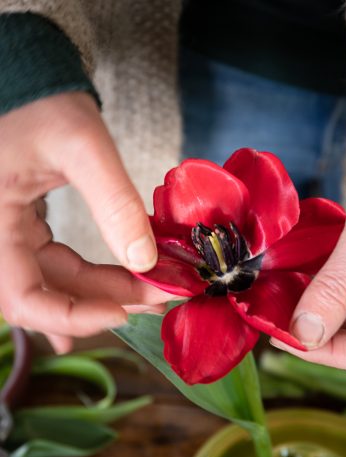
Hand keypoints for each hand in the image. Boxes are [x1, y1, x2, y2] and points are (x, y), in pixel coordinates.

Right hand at [0, 92, 168, 352]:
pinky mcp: (26, 232)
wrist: (25, 81)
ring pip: (58, 285)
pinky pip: (55, 270)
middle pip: (49, 295)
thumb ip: (114, 202)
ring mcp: (9, 238)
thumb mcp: (81, 145)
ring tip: (154, 290)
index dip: (72, 317)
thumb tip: (146, 260)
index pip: (23, 299)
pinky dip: (88, 285)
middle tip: (160, 295)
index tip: (124, 312)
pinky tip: (113, 303)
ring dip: (107, 293)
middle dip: (107, 302)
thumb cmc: (40, 102)